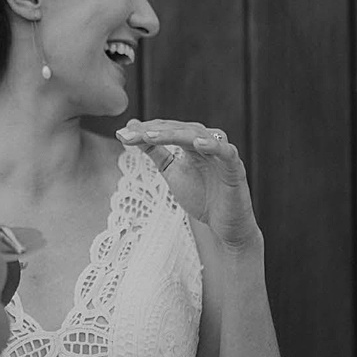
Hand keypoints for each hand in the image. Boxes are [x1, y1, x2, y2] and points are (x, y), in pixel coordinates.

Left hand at [117, 121, 261, 251]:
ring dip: (175, 134)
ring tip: (151, 136)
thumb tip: (131, 132)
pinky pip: (226, 152)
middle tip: (130, 134)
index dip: (145, 130)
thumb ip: (155, 152)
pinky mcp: (235, 168)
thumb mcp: (171, 172)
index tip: (121, 135)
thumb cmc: (202, 198)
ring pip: (198, 135)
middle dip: (153, 131)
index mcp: (191, 142)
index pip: (167, 129)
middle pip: (179, 129)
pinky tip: (197, 143)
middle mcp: (207, 142)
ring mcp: (222, 154)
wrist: (224, 227)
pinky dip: (213, 145)